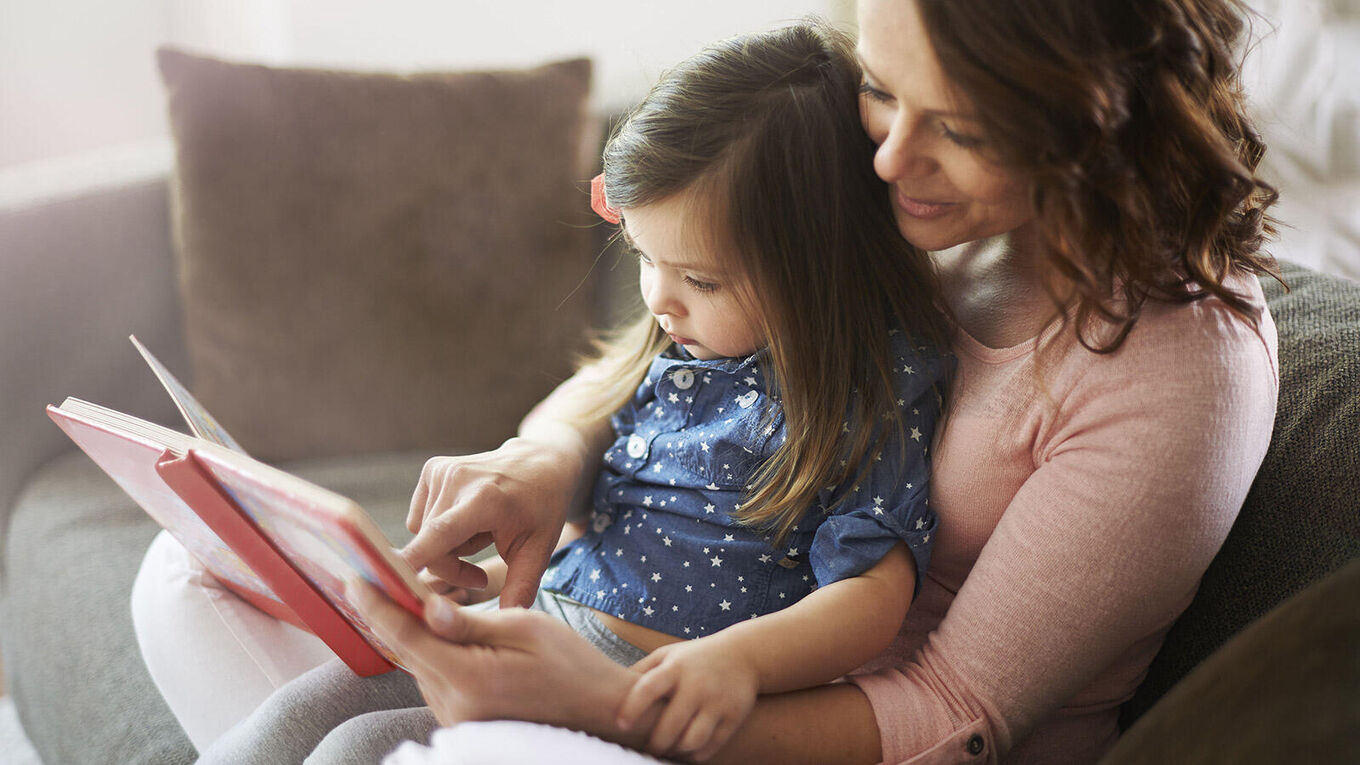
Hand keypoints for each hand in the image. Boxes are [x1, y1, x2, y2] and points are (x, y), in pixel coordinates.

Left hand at [346, 578, 640, 733]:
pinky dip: (433, 655)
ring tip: (412, 600)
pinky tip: (442, 633)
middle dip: (393, 615)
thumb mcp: (525, 626)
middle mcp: (455, 706)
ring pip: (419, 666)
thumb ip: (469, 621)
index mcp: (470, 678)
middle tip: (379, 578)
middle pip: (408, 652)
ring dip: (415, 635)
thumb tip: (426, 607)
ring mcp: (457, 719)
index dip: (377, 605)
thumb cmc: (571, 663)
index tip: (355, 578)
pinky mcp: (463, 721)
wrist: (598, 709)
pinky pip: (436, 681)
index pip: (407, 636)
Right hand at [403, 433, 589, 607]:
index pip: (438, 534)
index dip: (412, 560)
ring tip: (479, 540)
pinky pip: (419, 519)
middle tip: (479, 574)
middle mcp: (457, 480)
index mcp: (485, 499)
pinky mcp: (432, 469)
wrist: (540, 464)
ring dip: (445, 550)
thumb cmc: (541, 508)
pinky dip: (438, 530)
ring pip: (422, 535)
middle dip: (451, 569)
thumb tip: (508, 621)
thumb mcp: (539, 549)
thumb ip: (521, 586)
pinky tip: (466, 523)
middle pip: (430, 547)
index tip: (386, 581)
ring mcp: (442, 471)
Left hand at [617, 638, 759, 760]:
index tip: (620, 725)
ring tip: (668, 750)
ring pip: (692, 740)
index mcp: (676, 667)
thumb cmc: (695, 658)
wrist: (744, 654)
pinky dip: (695, 754)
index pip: (648, 688)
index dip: (632, 708)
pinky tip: (686, 751)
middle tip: (648, 747)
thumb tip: (609, 690)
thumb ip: (642, 671)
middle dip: (655, 743)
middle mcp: (697, 684)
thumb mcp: (668, 654)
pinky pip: (711, 746)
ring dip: (675, 751)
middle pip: (670, 724)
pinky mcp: (734, 716)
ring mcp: (717, 701)